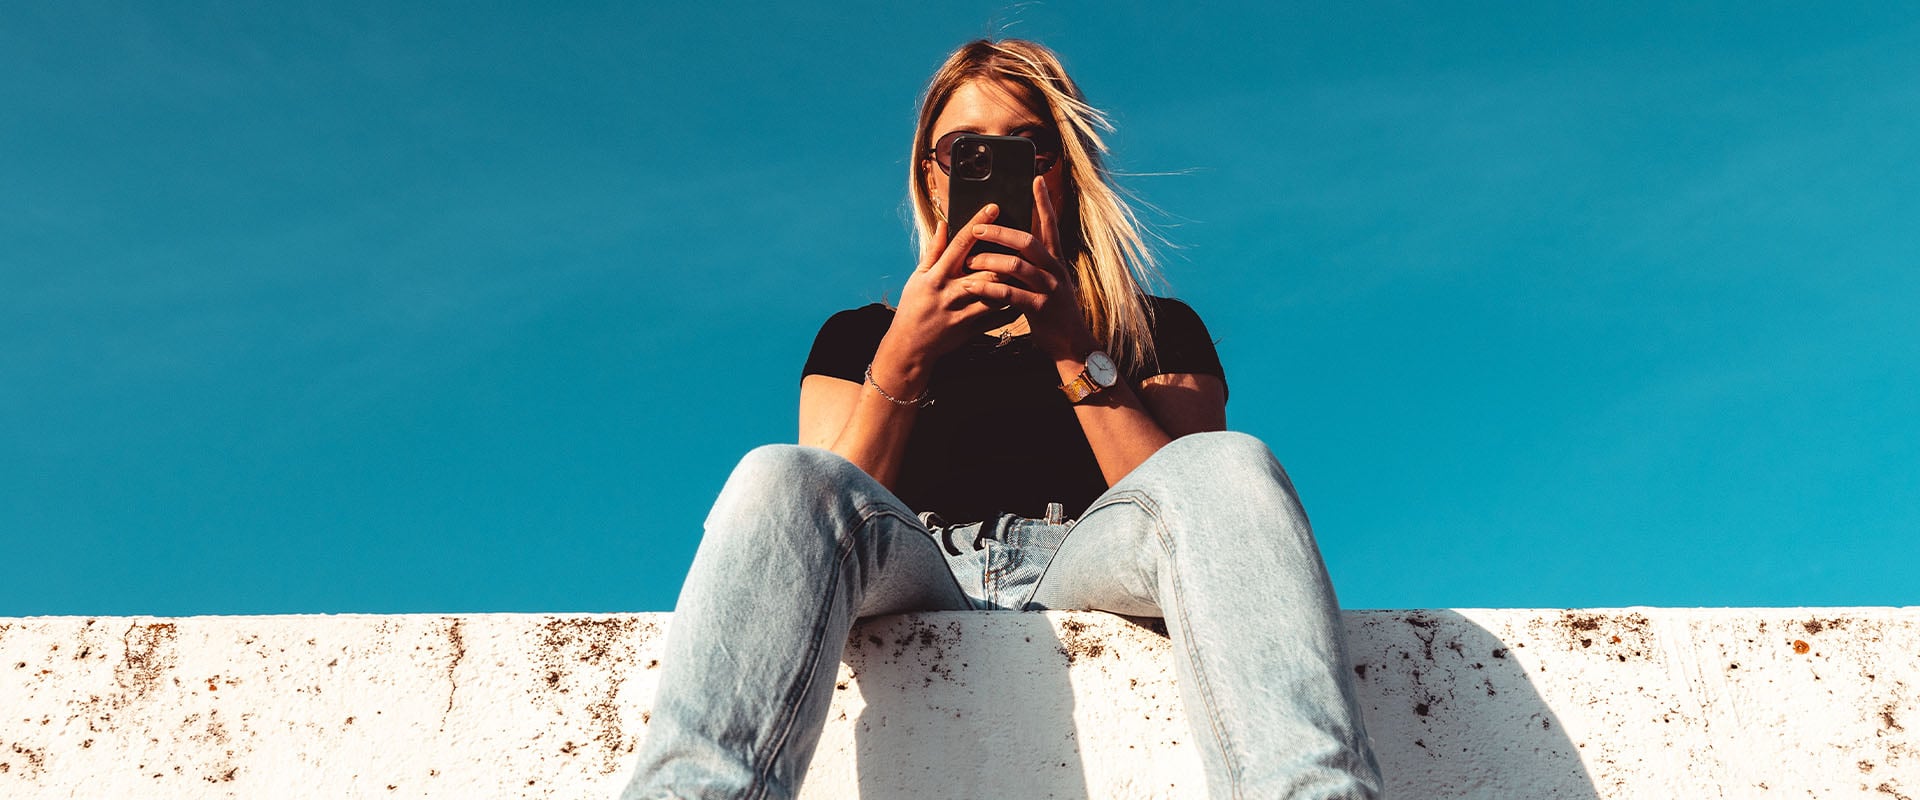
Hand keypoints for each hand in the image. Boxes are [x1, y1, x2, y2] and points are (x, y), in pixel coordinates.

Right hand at [869, 203, 1024, 395]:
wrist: (910, 346)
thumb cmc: (913, 307)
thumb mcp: (917, 277)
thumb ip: (933, 251)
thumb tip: (942, 224)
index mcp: (937, 276)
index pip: (961, 244)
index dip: (979, 224)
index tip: (994, 208)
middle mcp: (951, 293)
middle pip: (986, 269)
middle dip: (1006, 255)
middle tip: (1025, 241)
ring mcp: (963, 313)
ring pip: (996, 294)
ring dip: (1013, 281)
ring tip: (1028, 267)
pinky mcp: (972, 329)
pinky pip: (999, 317)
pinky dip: (1013, 306)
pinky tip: (1023, 295)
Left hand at [956, 176, 1094, 359]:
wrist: (1071, 344)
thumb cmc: (1052, 311)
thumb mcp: (1048, 282)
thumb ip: (1033, 264)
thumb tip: (1012, 246)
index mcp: (1055, 260)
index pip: (1050, 225)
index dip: (1044, 202)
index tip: (1036, 179)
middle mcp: (1055, 270)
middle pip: (1027, 241)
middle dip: (999, 232)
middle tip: (976, 228)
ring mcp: (1049, 289)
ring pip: (1017, 266)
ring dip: (989, 260)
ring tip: (967, 261)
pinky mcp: (1041, 308)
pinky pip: (1010, 295)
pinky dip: (989, 289)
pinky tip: (972, 286)